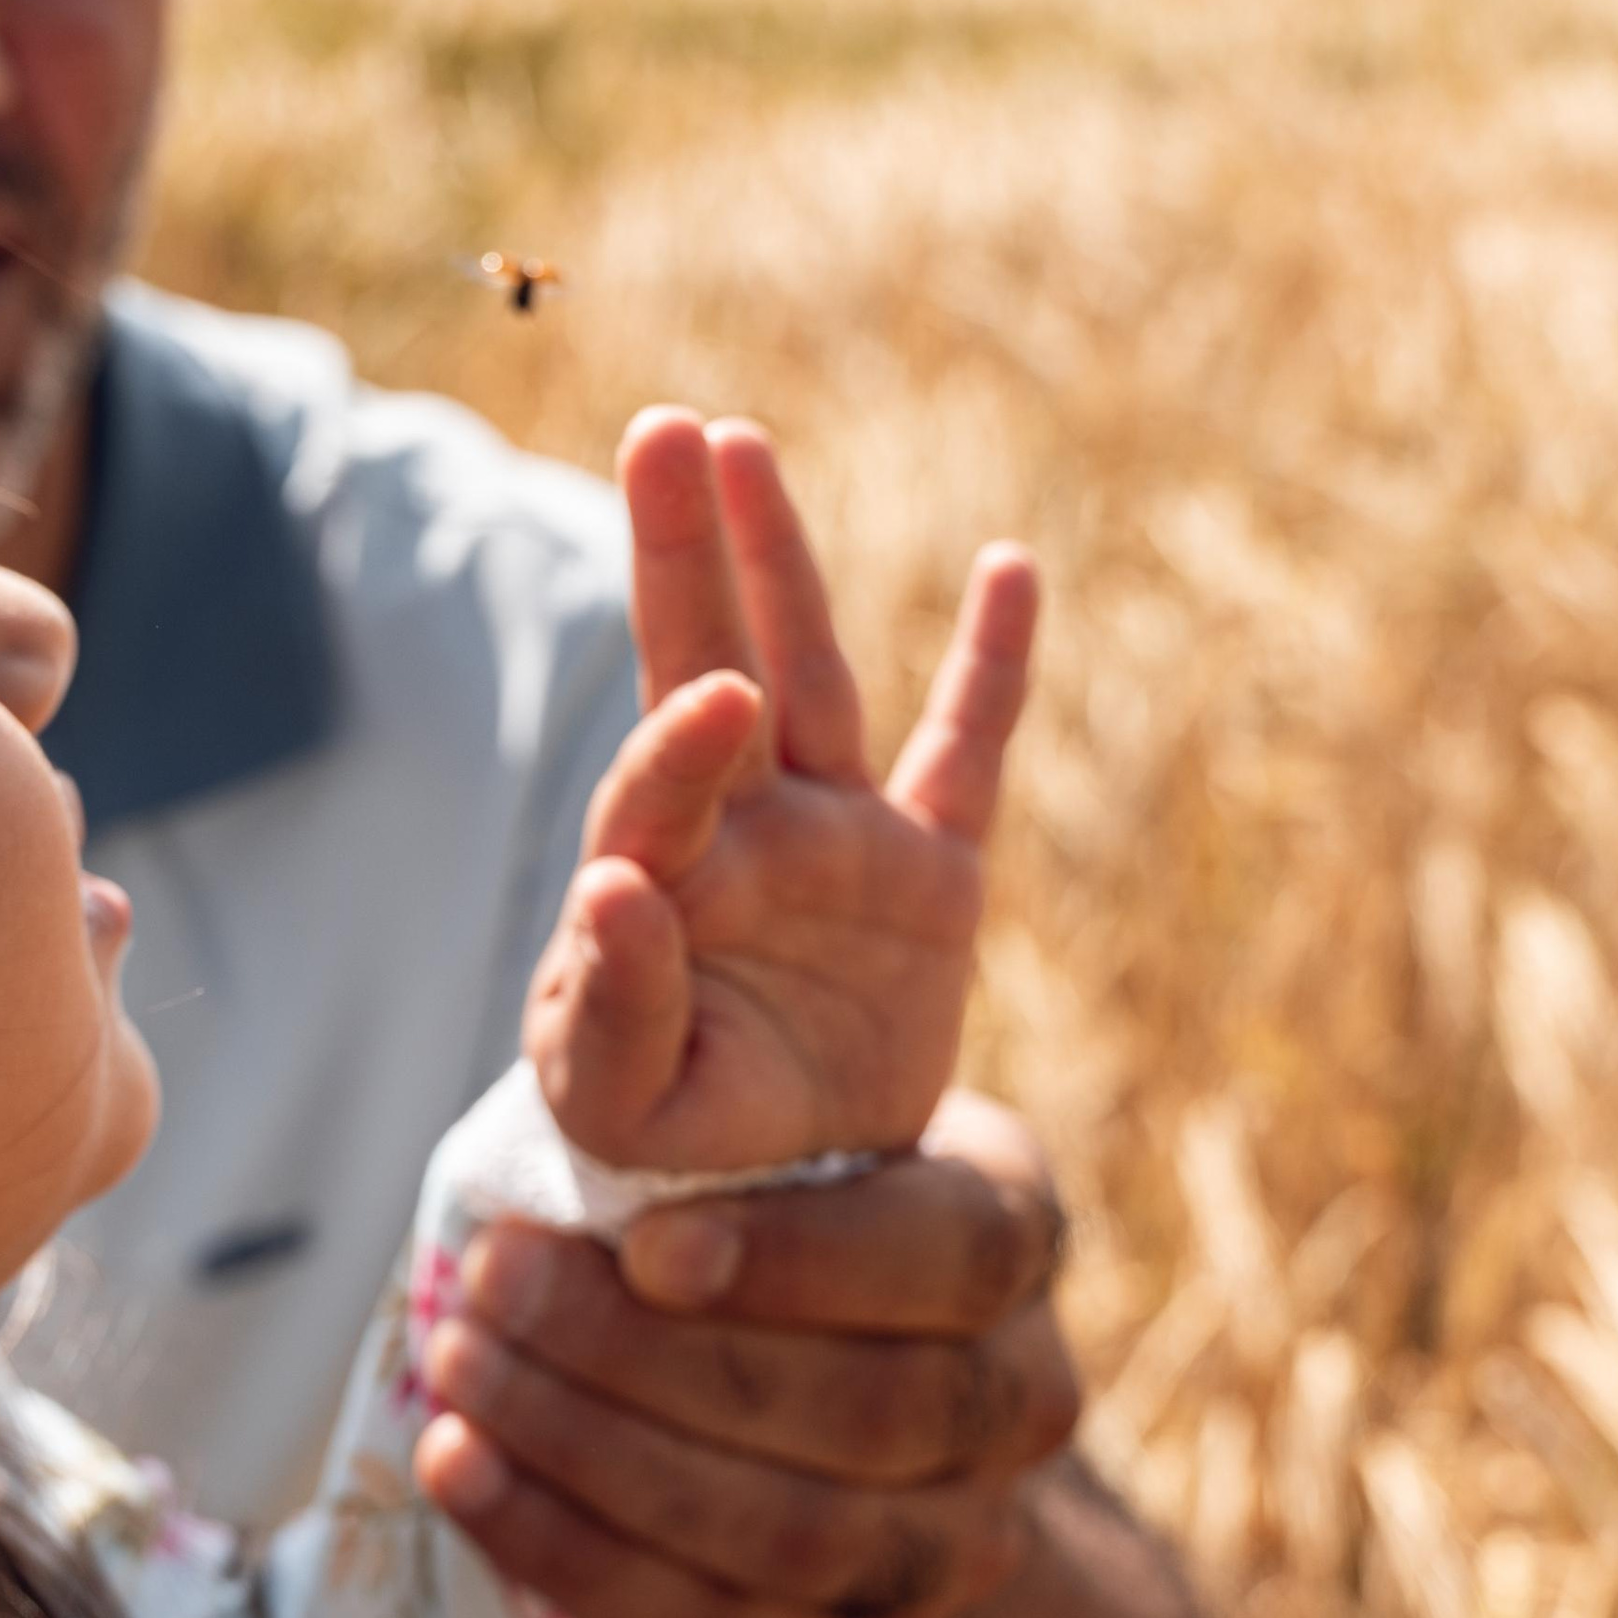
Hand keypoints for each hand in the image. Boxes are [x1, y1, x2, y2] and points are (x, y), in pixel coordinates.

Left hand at [418, 1093, 1077, 1617]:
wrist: (895, 1475)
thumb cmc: (799, 1235)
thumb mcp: (810, 1137)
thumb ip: (738, 1086)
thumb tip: (607, 931)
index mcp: (1013, 1241)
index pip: (957, 1255)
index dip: (803, 1259)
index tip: (645, 1239)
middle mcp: (1017, 1409)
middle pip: (858, 1411)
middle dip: (646, 1353)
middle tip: (488, 1279)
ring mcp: (947, 1558)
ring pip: (783, 1537)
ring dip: (590, 1452)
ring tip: (456, 1370)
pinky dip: (568, 1555)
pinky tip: (459, 1473)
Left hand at [524, 410, 1036, 1171]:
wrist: (772, 1184)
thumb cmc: (666, 1138)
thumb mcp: (617, 1105)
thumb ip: (607, 1009)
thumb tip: (613, 887)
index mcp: (658, 882)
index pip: (656, 792)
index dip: (677, 749)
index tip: (715, 708)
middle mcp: (740, 831)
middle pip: (705, 667)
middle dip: (681, 553)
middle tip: (664, 433)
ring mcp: (835, 839)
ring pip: (812, 676)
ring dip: (778, 562)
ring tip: (737, 444)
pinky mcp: (929, 876)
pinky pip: (966, 755)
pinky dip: (994, 666)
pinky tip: (1010, 567)